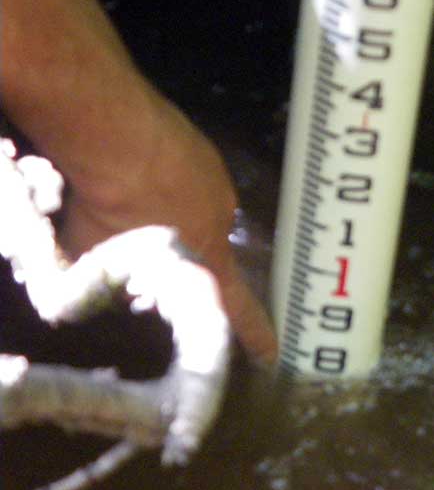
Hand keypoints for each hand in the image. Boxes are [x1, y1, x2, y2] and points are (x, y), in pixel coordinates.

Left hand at [59, 95, 277, 365]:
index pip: (238, 310)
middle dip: (189, 255)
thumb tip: (126, 285)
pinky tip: (145, 175)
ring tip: (141, 203)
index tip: (273, 354)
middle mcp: (224, 227)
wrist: (117, 135)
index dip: (256, 335)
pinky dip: (173, 184)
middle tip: (154, 246)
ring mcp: (220, 186)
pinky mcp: (207, 155)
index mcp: (207, 264)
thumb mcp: (105, 264)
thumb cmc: (111, 211)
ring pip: (201, 213)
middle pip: (212, 252)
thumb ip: (123, 281)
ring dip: (178, 216)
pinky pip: (193, 180)